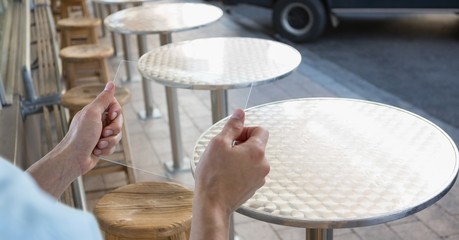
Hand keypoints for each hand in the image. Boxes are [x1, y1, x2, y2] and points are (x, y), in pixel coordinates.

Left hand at [63, 81, 122, 174]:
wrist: (73, 159)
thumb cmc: (80, 136)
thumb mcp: (93, 113)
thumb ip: (103, 99)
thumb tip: (111, 83)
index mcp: (94, 111)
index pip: (113, 105)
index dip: (116, 111)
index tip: (111, 115)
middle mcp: (97, 122)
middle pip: (118, 121)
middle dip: (114, 129)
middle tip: (104, 133)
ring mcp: (99, 135)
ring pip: (117, 135)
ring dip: (110, 141)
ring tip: (98, 145)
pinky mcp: (101, 146)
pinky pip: (113, 146)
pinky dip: (106, 150)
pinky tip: (96, 151)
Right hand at [191, 109, 269, 238]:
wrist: (212, 205)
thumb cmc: (213, 174)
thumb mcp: (219, 143)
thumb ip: (232, 126)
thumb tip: (240, 112)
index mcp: (257, 151)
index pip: (261, 130)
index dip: (245, 130)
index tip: (232, 138)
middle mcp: (263, 164)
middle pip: (257, 145)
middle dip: (241, 144)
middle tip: (224, 152)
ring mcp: (260, 178)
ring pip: (252, 159)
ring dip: (240, 157)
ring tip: (223, 165)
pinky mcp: (253, 188)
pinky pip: (249, 171)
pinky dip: (240, 170)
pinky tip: (226, 176)